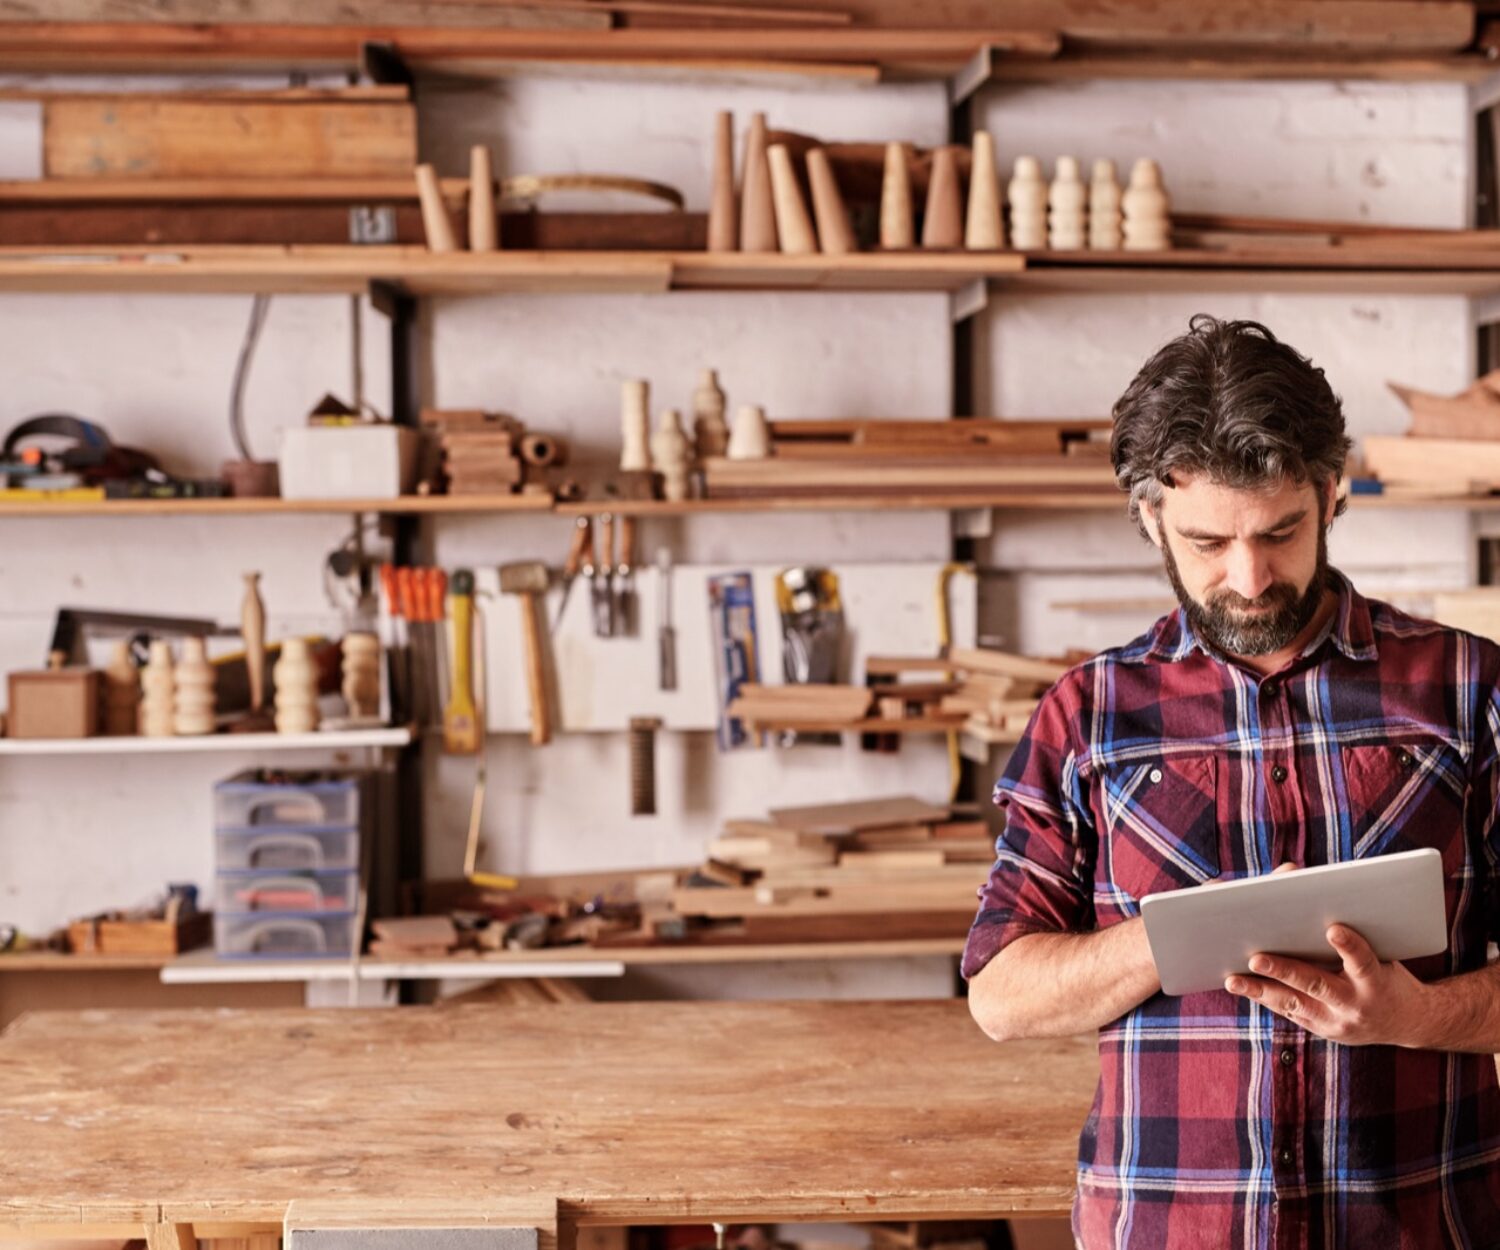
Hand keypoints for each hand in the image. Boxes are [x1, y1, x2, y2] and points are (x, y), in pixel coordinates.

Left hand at [1224, 923, 1428, 1046]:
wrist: (1409, 1021)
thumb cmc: (1387, 969)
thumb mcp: (1382, 947)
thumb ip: (1346, 921)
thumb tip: (1292, 874)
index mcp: (1377, 981)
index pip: (1364, 962)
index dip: (1350, 947)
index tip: (1335, 929)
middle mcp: (1356, 1005)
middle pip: (1317, 985)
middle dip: (1285, 971)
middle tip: (1256, 958)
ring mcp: (1336, 1022)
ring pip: (1293, 1004)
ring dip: (1260, 990)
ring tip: (1232, 979)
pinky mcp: (1320, 1029)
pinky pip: (1287, 1011)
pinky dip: (1263, 997)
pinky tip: (1239, 984)